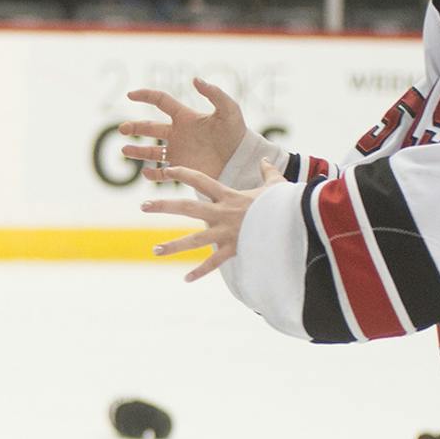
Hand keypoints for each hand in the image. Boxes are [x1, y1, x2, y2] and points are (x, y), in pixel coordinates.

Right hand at [118, 77, 247, 176]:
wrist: (242, 160)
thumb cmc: (237, 133)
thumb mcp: (229, 110)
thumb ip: (214, 93)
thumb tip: (194, 79)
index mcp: (186, 117)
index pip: (161, 102)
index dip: (146, 96)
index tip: (131, 94)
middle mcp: (178, 134)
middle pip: (150, 128)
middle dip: (134, 127)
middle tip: (122, 129)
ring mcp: (178, 152)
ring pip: (151, 151)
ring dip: (137, 151)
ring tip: (125, 150)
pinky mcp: (182, 169)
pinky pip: (162, 173)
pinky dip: (152, 174)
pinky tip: (146, 173)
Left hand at [140, 158, 279, 281]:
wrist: (296, 222)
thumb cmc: (286, 203)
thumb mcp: (276, 185)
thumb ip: (268, 172)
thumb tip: (267, 159)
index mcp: (229, 196)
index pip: (200, 180)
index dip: (183, 173)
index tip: (166, 170)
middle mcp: (223, 213)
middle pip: (187, 208)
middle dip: (164, 206)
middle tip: (143, 205)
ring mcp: (227, 232)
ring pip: (195, 240)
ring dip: (173, 245)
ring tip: (155, 250)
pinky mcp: (234, 249)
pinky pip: (214, 263)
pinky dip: (200, 272)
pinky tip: (186, 279)